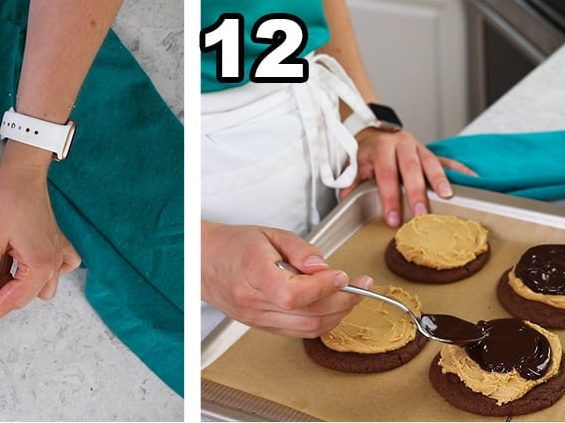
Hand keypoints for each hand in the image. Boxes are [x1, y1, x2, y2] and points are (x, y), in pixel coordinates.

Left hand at [0, 142, 80, 337]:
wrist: (22, 174)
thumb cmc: (7, 201)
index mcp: (38, 267)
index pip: (7, 303)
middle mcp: (54, 265)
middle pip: (21, 298)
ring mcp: (59, 255)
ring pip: (38, 289)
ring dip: (17, 286)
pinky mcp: (58, 244)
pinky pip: (58, 270)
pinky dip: (42, 273)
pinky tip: (27, 264)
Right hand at [201, 222, 369, 337]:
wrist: (203, 262)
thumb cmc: (233, 245)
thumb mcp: (269, 234)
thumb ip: (300, 250)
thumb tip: (324, 268)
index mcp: (253, 275)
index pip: (294, 293)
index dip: (324, 288)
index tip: (343, 275)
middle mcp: (254, 303)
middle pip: (307, 315)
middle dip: (343, 302)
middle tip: (362, 287)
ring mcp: (257, 319)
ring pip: (307, 328)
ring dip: (336, 315)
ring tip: (350, 295)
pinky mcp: (261, 326)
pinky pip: (298, 331)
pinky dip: (321, 321)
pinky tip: (331, 306)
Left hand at [338, 127, 475, 226]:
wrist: (375, 131)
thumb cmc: (366, 153)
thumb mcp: (354, 164)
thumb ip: (351, 182)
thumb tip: (345, 200)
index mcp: (381, 148)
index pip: (386, 175)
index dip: (389, 198)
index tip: (392, 219)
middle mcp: (401, 144)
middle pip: (411, 169)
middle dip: (416, 193)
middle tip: (421, 214)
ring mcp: (418, 147)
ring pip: (431, 162)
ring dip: (440, 179)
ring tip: (448, 196)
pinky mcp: (430, 151)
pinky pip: (447, 160)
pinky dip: (460, 169)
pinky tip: (472, 179)